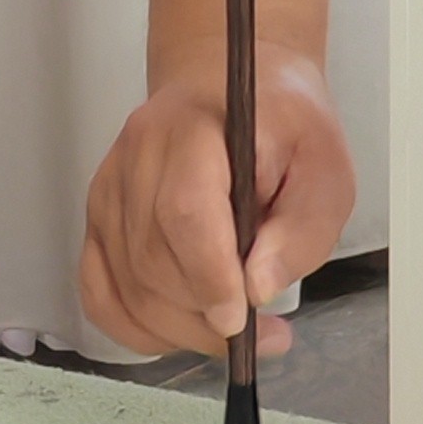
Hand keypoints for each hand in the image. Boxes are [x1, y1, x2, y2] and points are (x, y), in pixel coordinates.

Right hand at [80, 44, 354, 361]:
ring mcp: (109, 189)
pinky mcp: (98, 218)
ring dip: (179, 329)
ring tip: (232, 331)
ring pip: (126, 284)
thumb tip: (259, 288)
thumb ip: (302, 227)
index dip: (209, 275)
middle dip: (203, 316)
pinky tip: (178, 333)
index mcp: (194, 131)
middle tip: (260, 334)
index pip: (185, 211)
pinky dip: (135, 328)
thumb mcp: (324, 168)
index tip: (241, 319)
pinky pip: (99, 291)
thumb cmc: (281, 127)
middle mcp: (137, 157)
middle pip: (151, 259)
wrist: (228, 89)